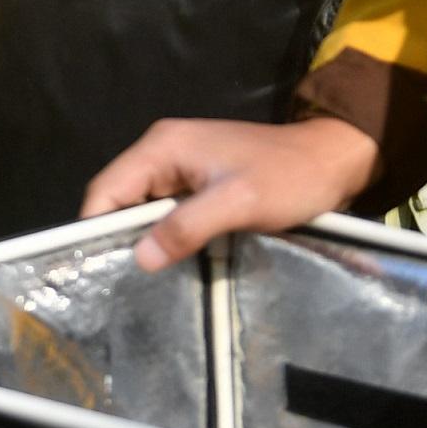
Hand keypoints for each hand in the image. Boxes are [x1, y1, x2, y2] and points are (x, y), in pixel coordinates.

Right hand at [80, 114, 380, 272]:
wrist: (334, 161)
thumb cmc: (287, 178)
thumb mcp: (237, 203)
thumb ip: (185, 227)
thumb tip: (140, 258)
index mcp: (163, 146)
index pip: (107, 187)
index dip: (94, 226)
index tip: (92, 269)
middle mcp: (163, 150)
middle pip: (120, 197)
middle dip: (116, 236)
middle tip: (117, 281)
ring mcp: (181, 165)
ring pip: (142, 206)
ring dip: (142, 238)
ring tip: (139, 278)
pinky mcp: (199, 181)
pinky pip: (166, 209)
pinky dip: (164, 233)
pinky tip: (168, 260)